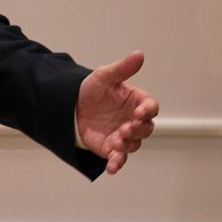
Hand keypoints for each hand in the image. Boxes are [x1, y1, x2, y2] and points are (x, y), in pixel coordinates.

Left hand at [75, 51, 157, 174]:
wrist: (71, 107)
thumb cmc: (92, 90)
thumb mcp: (104, 77)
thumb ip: (122, 69)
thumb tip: (139, 54)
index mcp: (136, 101)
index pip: (151, 107)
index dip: (148, 110)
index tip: (139, 111)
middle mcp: (133, 120)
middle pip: (146, 128)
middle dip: (138, 130)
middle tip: (126, 128)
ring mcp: (123, 135)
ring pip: (134, 145)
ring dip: (128, 146)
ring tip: (117, 143)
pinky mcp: (111, 149)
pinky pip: (118, 159)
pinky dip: (117, 164)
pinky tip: (112, 167)